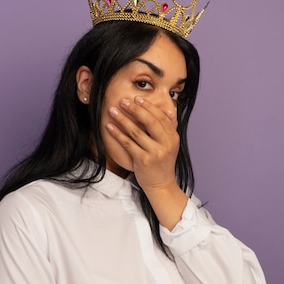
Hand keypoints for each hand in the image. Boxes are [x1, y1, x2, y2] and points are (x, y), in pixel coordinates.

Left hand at [106, 95, 187, 228]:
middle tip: (123, 101)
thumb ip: (164, 129)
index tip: (136, 98)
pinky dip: (117, 134)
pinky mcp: (143, 160)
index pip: (160, 117)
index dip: (147, 106)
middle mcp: (166, 143)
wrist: (161, 184)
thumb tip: (154, 109)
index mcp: (173, 137)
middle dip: (135, 109)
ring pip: (136, 131)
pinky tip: (110, 127)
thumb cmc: (161, 162)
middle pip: (149, 121)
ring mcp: (155, 152)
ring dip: (123, 119)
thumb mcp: (168, 145)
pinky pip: (128, 144)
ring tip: (112, 110)